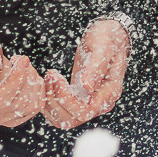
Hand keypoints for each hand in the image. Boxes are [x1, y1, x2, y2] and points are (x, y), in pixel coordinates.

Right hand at [0, 33, 46, 126]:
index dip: (16, 80)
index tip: (23, 60)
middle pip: (15, 103)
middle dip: (26, 78)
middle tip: (22, 60)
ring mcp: (1, 118)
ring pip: (28, 107)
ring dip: (34, 83)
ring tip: (26, 67)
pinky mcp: (14, 116)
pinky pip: (35, 107)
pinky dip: (39, 90)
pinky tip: (32, 76)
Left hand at [41, 16, 130, 130]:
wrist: (109, 36)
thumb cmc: (108, 38)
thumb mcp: (103, 46)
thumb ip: (96, 66)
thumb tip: (87, 86)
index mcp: (109, 93)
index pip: (85, 111)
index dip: (67, 99)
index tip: (57, 78)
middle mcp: (100, 103)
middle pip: (72, 119)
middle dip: (55, 100)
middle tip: (50, 76)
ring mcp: (89, 102)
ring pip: (64, 119)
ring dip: (50, 103)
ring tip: (48, 78)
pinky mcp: (79, 98)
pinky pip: (60, 112)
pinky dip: (49, 103)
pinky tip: (48, 84)